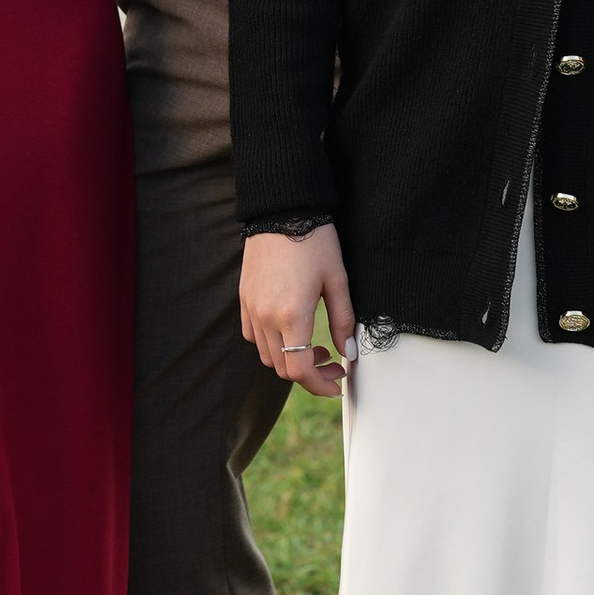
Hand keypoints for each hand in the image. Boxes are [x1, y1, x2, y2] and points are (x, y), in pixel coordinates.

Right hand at [239, 226, 355, 396]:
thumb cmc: (314, 241)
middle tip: (332, 363)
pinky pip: (252, 335)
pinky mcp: (244, 298)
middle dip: (309, 375)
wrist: (282, 209)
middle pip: (283, 369)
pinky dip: (271, 344)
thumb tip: (349, 353)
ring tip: (313, 347)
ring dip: (290, 361)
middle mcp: (266, 317)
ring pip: (266, 356)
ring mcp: (251, 308)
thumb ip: (343, 321)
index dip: (320, 385)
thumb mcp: (337, 281)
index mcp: (292, 316)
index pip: (300, 371)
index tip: (337, 381)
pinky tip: (289, 331)